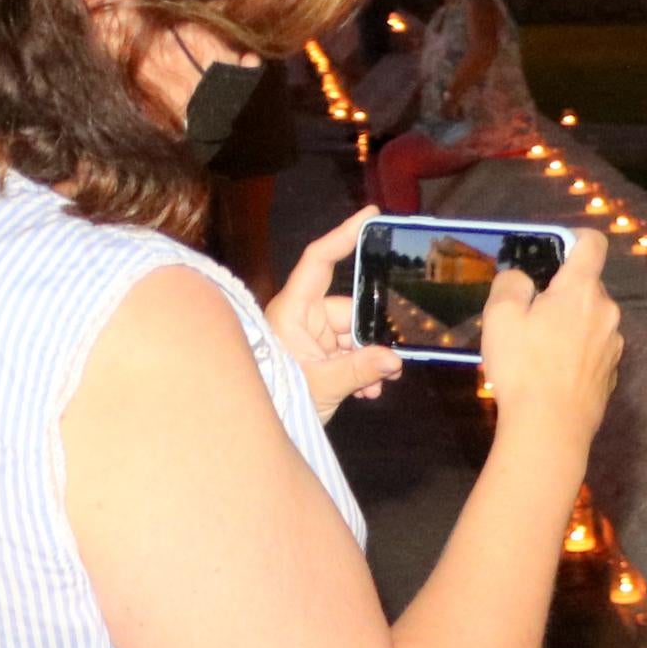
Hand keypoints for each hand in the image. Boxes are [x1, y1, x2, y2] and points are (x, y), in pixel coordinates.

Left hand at [264, 206, 401, 421]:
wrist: (251, 433)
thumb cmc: (274, 398)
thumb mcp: (320, 385)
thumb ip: (358, 370)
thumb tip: (394, 358)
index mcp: (292, 310)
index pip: (318, 261)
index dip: (343, 235)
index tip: (371, 215)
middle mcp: (301, 318)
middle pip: (350, 308)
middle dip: (374, 334)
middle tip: (395, 359)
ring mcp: (309, 337)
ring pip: (353, 334)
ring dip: (370, 358)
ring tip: (379, 384)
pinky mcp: (316, 356)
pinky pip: (348, 352)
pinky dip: (362, 368)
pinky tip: (369, 391)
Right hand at [479, 227, 620, 463]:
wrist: (550, 428)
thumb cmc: (523, 367)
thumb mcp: (500, 317)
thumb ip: (511, 284)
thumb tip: (523, 278)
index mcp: (582, 290)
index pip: (592, 244)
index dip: (575, 239)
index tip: (555, 249)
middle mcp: (607, 311)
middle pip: (587, 286)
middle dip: (562, 294)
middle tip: (529, 316)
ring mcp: (614, 344)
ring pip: (591, 320)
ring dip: (569, 325)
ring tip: (537, 351)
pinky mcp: (612, 373)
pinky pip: (593, 350)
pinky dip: (576, 353)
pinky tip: (552, 375)